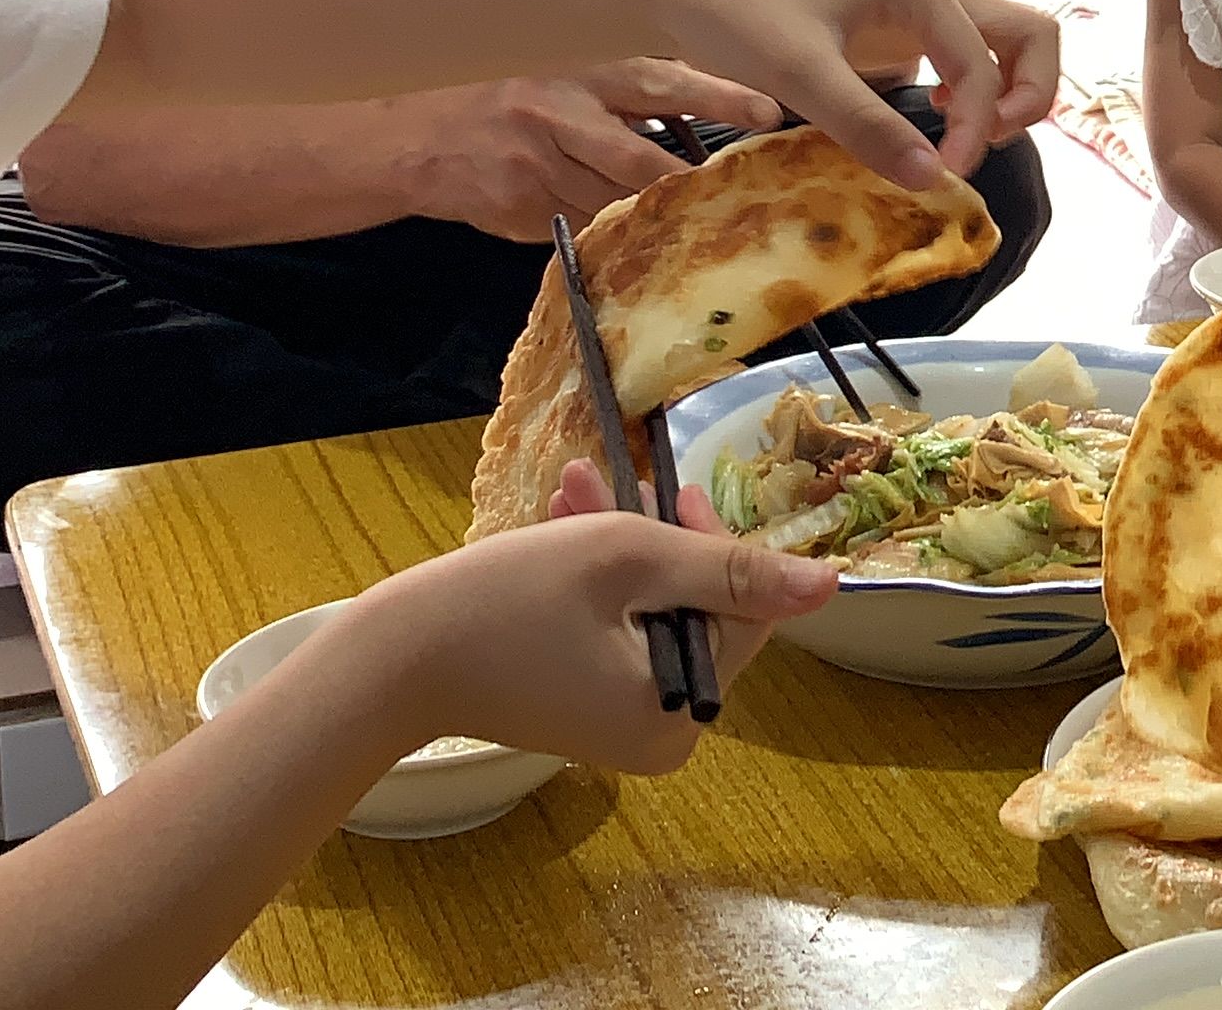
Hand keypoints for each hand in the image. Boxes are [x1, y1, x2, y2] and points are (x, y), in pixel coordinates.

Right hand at [339, 457, 837, 773]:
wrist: (390, 660)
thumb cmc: (507, 602)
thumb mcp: (629, 561)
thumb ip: (733, 569)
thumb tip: (831, 586)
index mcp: (681, 713)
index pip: (740, 612)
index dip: (709, 544)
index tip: (670, 492)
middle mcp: (661, 737)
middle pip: (691, 612)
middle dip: (649, 538)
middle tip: (601, 483)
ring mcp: (621, 730)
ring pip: (647, 614)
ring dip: (613, 548)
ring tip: (571, 494)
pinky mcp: (585, 715)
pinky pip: (612, 637)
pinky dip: (592, 586)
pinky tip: (560, 528)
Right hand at [399, 59, 782, 238]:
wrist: (413, 132)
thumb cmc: (501, 89)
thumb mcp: (560, 63)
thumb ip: (620, 78)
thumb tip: (699, 95)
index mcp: (579, 69)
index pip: (663, 82)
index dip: (718, 96)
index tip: (768, 111)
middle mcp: (558, 115)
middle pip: (641, 160)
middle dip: (691, 182)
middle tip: (737, 195)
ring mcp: (535, 167)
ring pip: (614, 203)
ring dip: (651, 214)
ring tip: (689, 218)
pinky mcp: (520, 210)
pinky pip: (580, 226)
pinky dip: (606, 229)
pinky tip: (623, 230)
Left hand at [648, 0, 1058, 189]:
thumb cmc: (737, 17)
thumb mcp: (800, 75)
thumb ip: (867, 127)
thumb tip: (932, 182)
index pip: (983, 67)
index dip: (975, 128)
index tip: (942, 177)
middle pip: (1029, 35)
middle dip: (1026, 95)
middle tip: (982, 146)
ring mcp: (917, 7)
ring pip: (1004, 43)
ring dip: (1007, 91)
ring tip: (967, 139)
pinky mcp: (898, 27)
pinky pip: (966, 54)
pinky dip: (974, 88)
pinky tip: (934, 115)